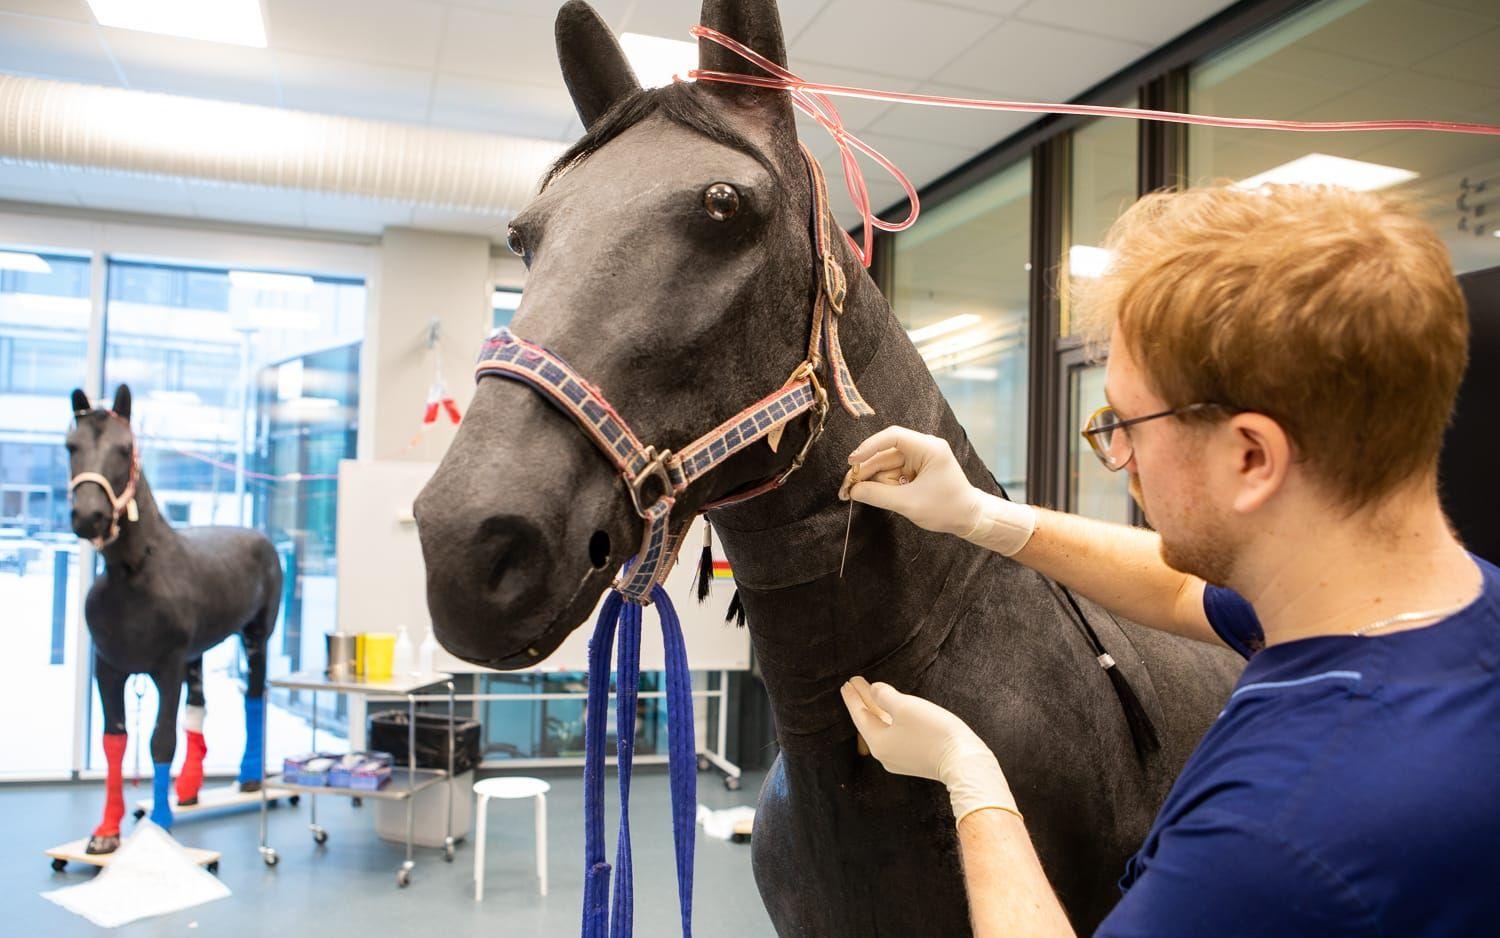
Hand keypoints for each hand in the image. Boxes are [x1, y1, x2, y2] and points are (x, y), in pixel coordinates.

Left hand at [840, 676, 1019, 825]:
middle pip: (870, 721)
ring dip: (878, 708)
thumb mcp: (905, 707)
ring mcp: (900, 758)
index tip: (847, 682)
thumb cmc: (933, 732)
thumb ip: (884, 696)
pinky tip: (892, 710)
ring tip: (873, 691)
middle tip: (855, 683)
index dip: (853, 697)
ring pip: (883, 727)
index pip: (859, 715)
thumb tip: (874, 691)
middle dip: (864, 700)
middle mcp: (885, 754)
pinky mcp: (915, 759)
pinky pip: (896, 734)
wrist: (964, 762)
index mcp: (878, 743)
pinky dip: (890, 719)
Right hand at [843, 427, 982, 536]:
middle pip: (884, 454)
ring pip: (885, 465)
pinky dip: (880, 484)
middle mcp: (923, 449)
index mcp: (928, 448)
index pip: (893, 436)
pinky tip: (869, 494)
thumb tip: (854, 490)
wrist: (969, 518)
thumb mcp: (909, 503)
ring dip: (870, 480)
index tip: (852, 461)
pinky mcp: (915, 470)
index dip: (869, 446)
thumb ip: (879, 495)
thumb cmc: (947, 509)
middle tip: (845, 488)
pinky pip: (892, 473)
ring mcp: (919, 459)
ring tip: (852, 495)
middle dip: (865, 471)